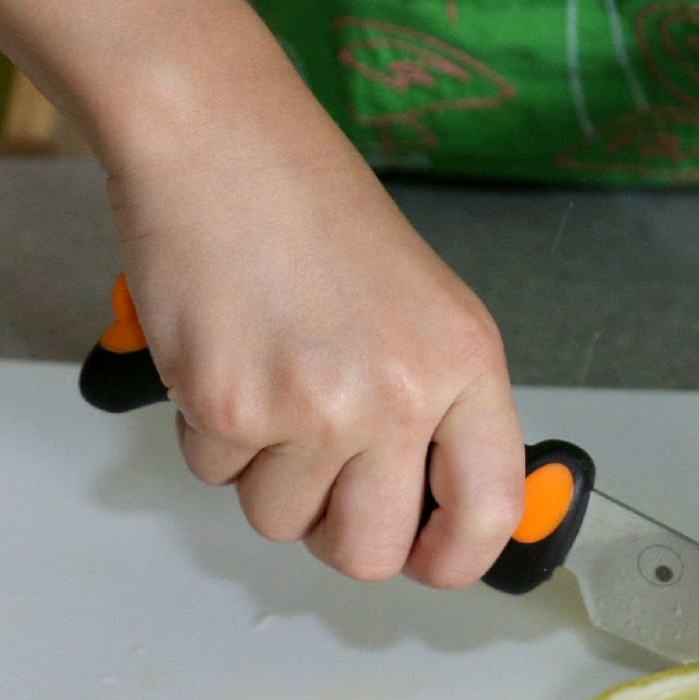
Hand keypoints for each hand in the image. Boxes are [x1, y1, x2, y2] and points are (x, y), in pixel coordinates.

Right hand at [104, 49, 523, 586]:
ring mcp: (316, 406)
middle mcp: (401, 394)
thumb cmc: (312, 212)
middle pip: (368, 552)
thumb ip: (439, 409)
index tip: (425, 560)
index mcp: (464, 365)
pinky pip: (216, 476)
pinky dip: (211, 434)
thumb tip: (430, 510)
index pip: (487, 513)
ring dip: (264, 474)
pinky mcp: (230, 405)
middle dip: (335, 534)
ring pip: (280, 521)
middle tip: (318, 477)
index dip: (452, 558)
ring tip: (267, 381)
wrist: (218, 140)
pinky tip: (225, 358)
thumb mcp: (422, 308)